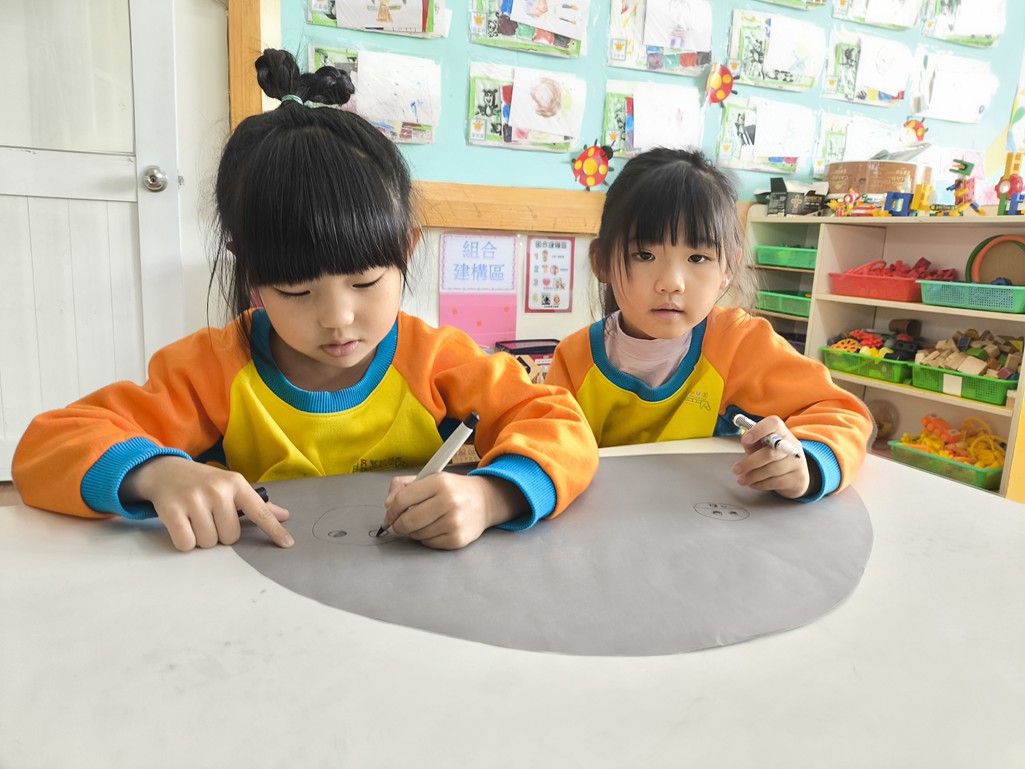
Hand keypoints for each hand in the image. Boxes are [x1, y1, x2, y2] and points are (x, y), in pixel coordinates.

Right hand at [121, 456, 292, 550]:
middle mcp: (217, 490)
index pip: (260, 511)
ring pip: (208, 542)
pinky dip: (185, 541)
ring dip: (201, 538)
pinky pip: (187, 544)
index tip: (287, 543)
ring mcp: (194, 500)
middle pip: (230, 537)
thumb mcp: (231, 486)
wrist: (166, 471)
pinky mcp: (172, 511)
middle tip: (210, 518)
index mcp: (236, 484)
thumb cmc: (204, 483)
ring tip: (195, 519)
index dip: (274, 530)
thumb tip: (284, 515)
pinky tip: (182, 525)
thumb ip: (256, 503)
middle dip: (220, 534)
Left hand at [381, 473, 525, 548]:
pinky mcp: (458, 538)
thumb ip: (403, 486)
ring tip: (424, 522)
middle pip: (408, 520)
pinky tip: (435, 529)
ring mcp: (454, 521)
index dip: (391, 511)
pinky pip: (429, 543)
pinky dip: (426, 538)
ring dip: (414, 531)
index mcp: (439, 482)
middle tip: (400, 524)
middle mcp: (449, 501)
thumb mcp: (430, 478)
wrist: (485, 501)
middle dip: (399, 525)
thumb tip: (388, 505)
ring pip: (417, 534)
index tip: (389, 516)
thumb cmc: (453, 490)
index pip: (402, 499)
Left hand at [731, 415, 810, 498]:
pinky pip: (777, 482)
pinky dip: (761, 484)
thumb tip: (746, 440)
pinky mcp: (798, 478)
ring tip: (742, 479)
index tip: (745, 440)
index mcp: (781, 431)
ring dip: (752, 476)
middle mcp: (792, 445)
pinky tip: (753, 484)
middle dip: (749, 462)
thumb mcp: (759, 446)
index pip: (773, 424)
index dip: (758, 431)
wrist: (792, 475)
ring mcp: (798, 462)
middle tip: (736, 469)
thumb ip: (752, 442)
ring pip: (772, 470)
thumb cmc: (770, 457)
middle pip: (770, 452)